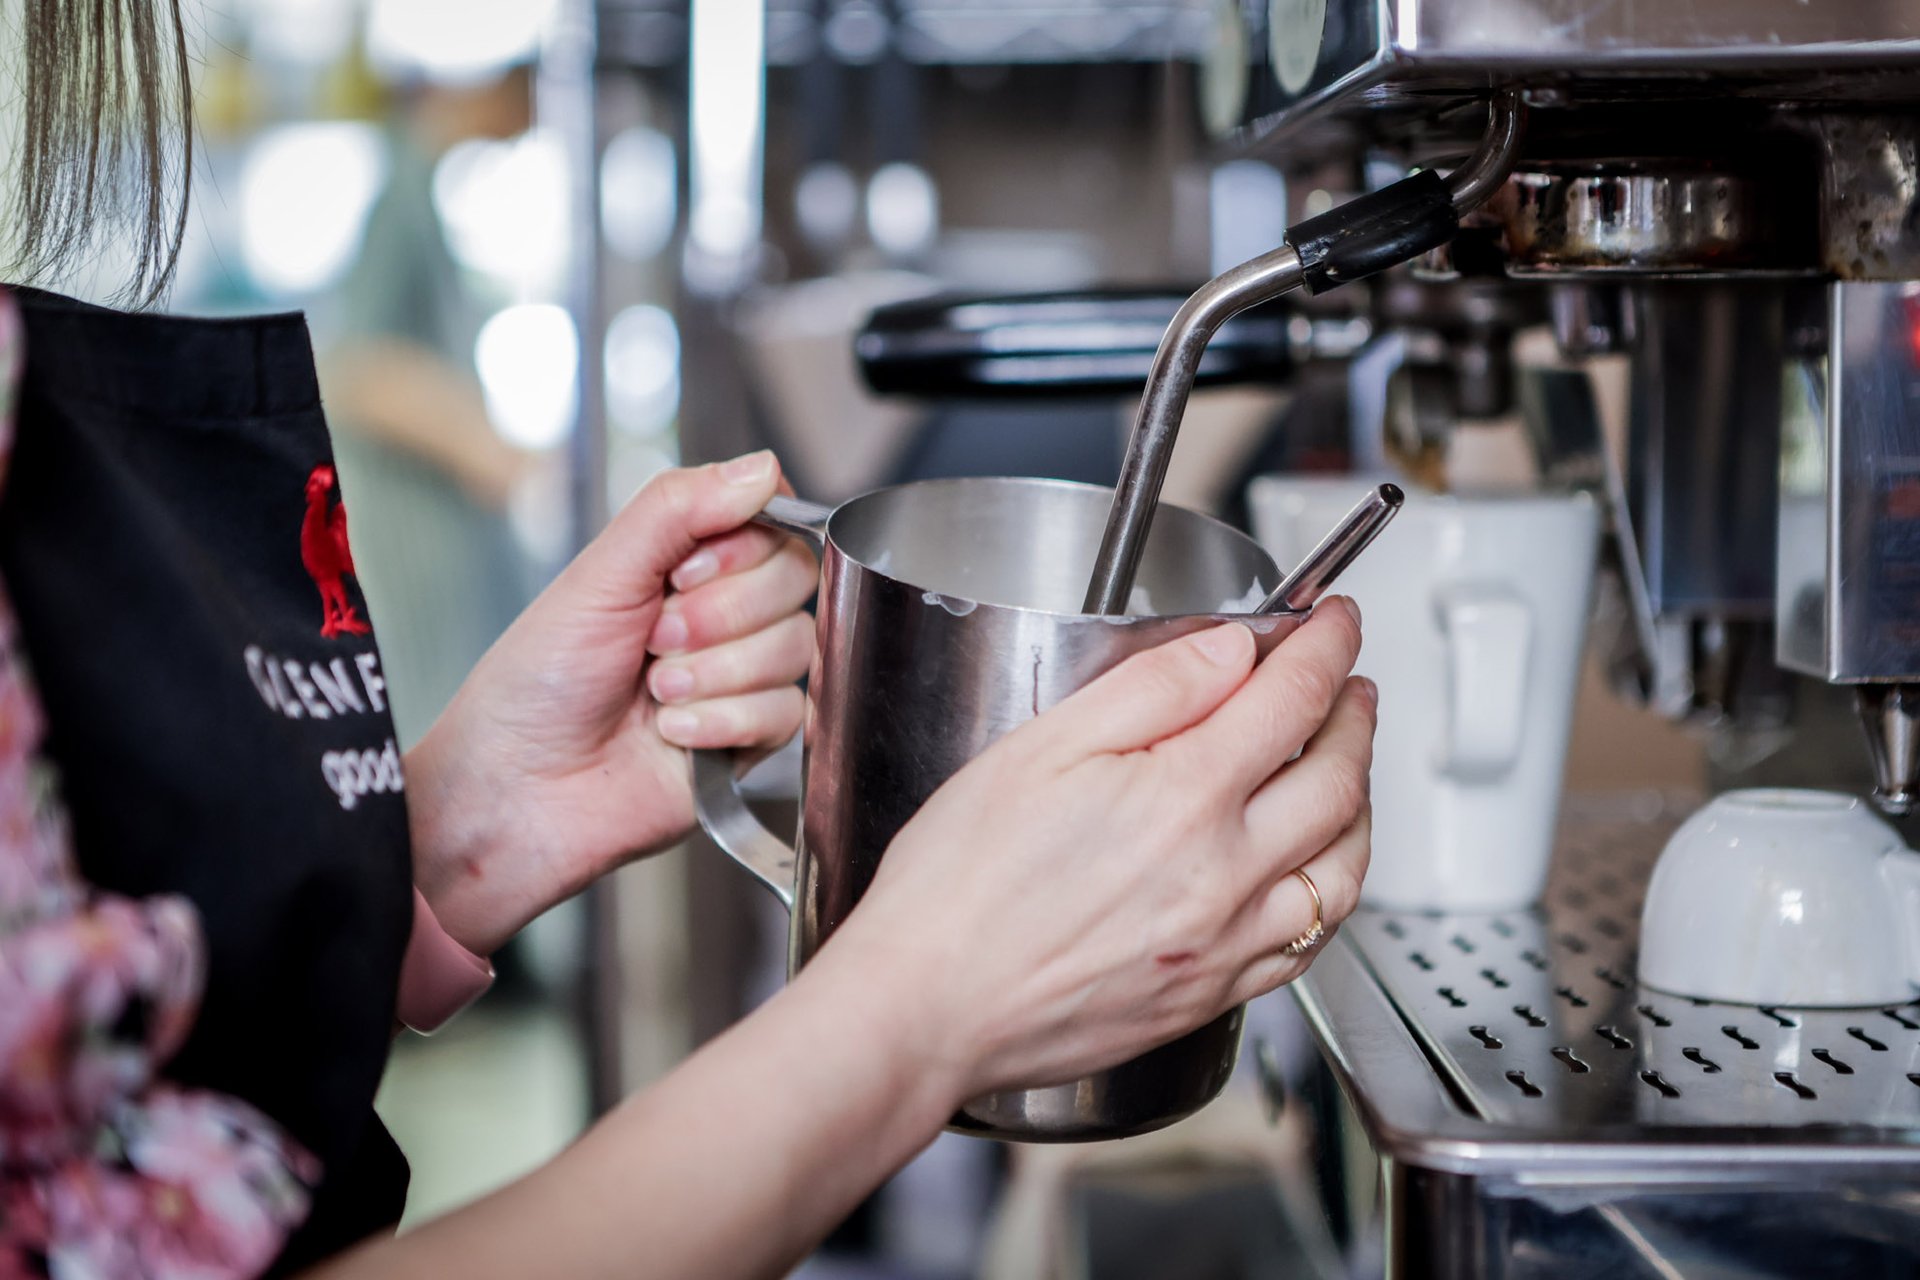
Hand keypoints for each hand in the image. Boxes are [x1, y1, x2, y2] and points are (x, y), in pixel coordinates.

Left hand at [405, 451, 816, 954]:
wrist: (519, 790)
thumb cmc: (537, 684)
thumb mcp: (601, 576)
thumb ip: (678, 509)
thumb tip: (763, 467)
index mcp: (686, 565)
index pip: (772, 525)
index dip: (740, 551)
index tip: (681, 575)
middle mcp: (722, 616)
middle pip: (795, 583)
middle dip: (719, 616)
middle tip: (654, 641)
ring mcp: (741, 678)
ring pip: (793, 649)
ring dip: (715, 673)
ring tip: (653, 694)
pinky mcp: (752, 742)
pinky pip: (786, 713)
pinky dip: (722, 721)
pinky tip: (673, 735)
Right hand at [811, 601, 1373, 1101]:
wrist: (928, 1007)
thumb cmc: (959, 884)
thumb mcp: (1041, 746)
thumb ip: (1151, 688)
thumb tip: (1231, 651)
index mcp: (1184, 797)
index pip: (1293, 699)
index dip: (1327, 646)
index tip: (1337, 621)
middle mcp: (1223, 874)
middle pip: (1337, 779)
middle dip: (1356, 715)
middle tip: (1351, 683)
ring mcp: (1224, 943)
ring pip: (1344, 867)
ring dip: (1362, 804)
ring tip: (1349, 769)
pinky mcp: (1210, 997)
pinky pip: (1310, 943)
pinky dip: (1333, 890)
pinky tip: (1314, 872)